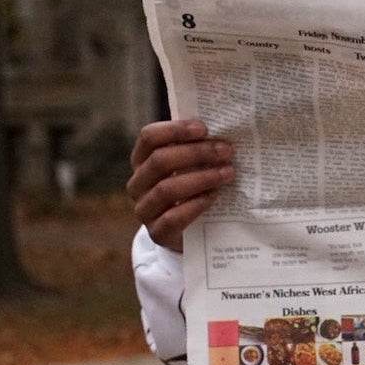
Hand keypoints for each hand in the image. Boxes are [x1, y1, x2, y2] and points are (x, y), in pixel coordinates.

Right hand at [126, 120, 234, 252]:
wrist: (188, 236)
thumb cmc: (190, 193)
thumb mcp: (188, 169)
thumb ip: (195, 152)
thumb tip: (219, 135)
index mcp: (141, 161)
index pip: (149, 137)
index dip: (175, 130)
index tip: (204, 128)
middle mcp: (137, 184)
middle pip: (160, 161)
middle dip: (196, 153)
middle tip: (225, 151)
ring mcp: (144, 210)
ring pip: (167, 188)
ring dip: (201, 178)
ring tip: (227, 173)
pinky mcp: (157, 233)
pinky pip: (173, 218)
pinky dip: (195, 205)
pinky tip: (213, 197)